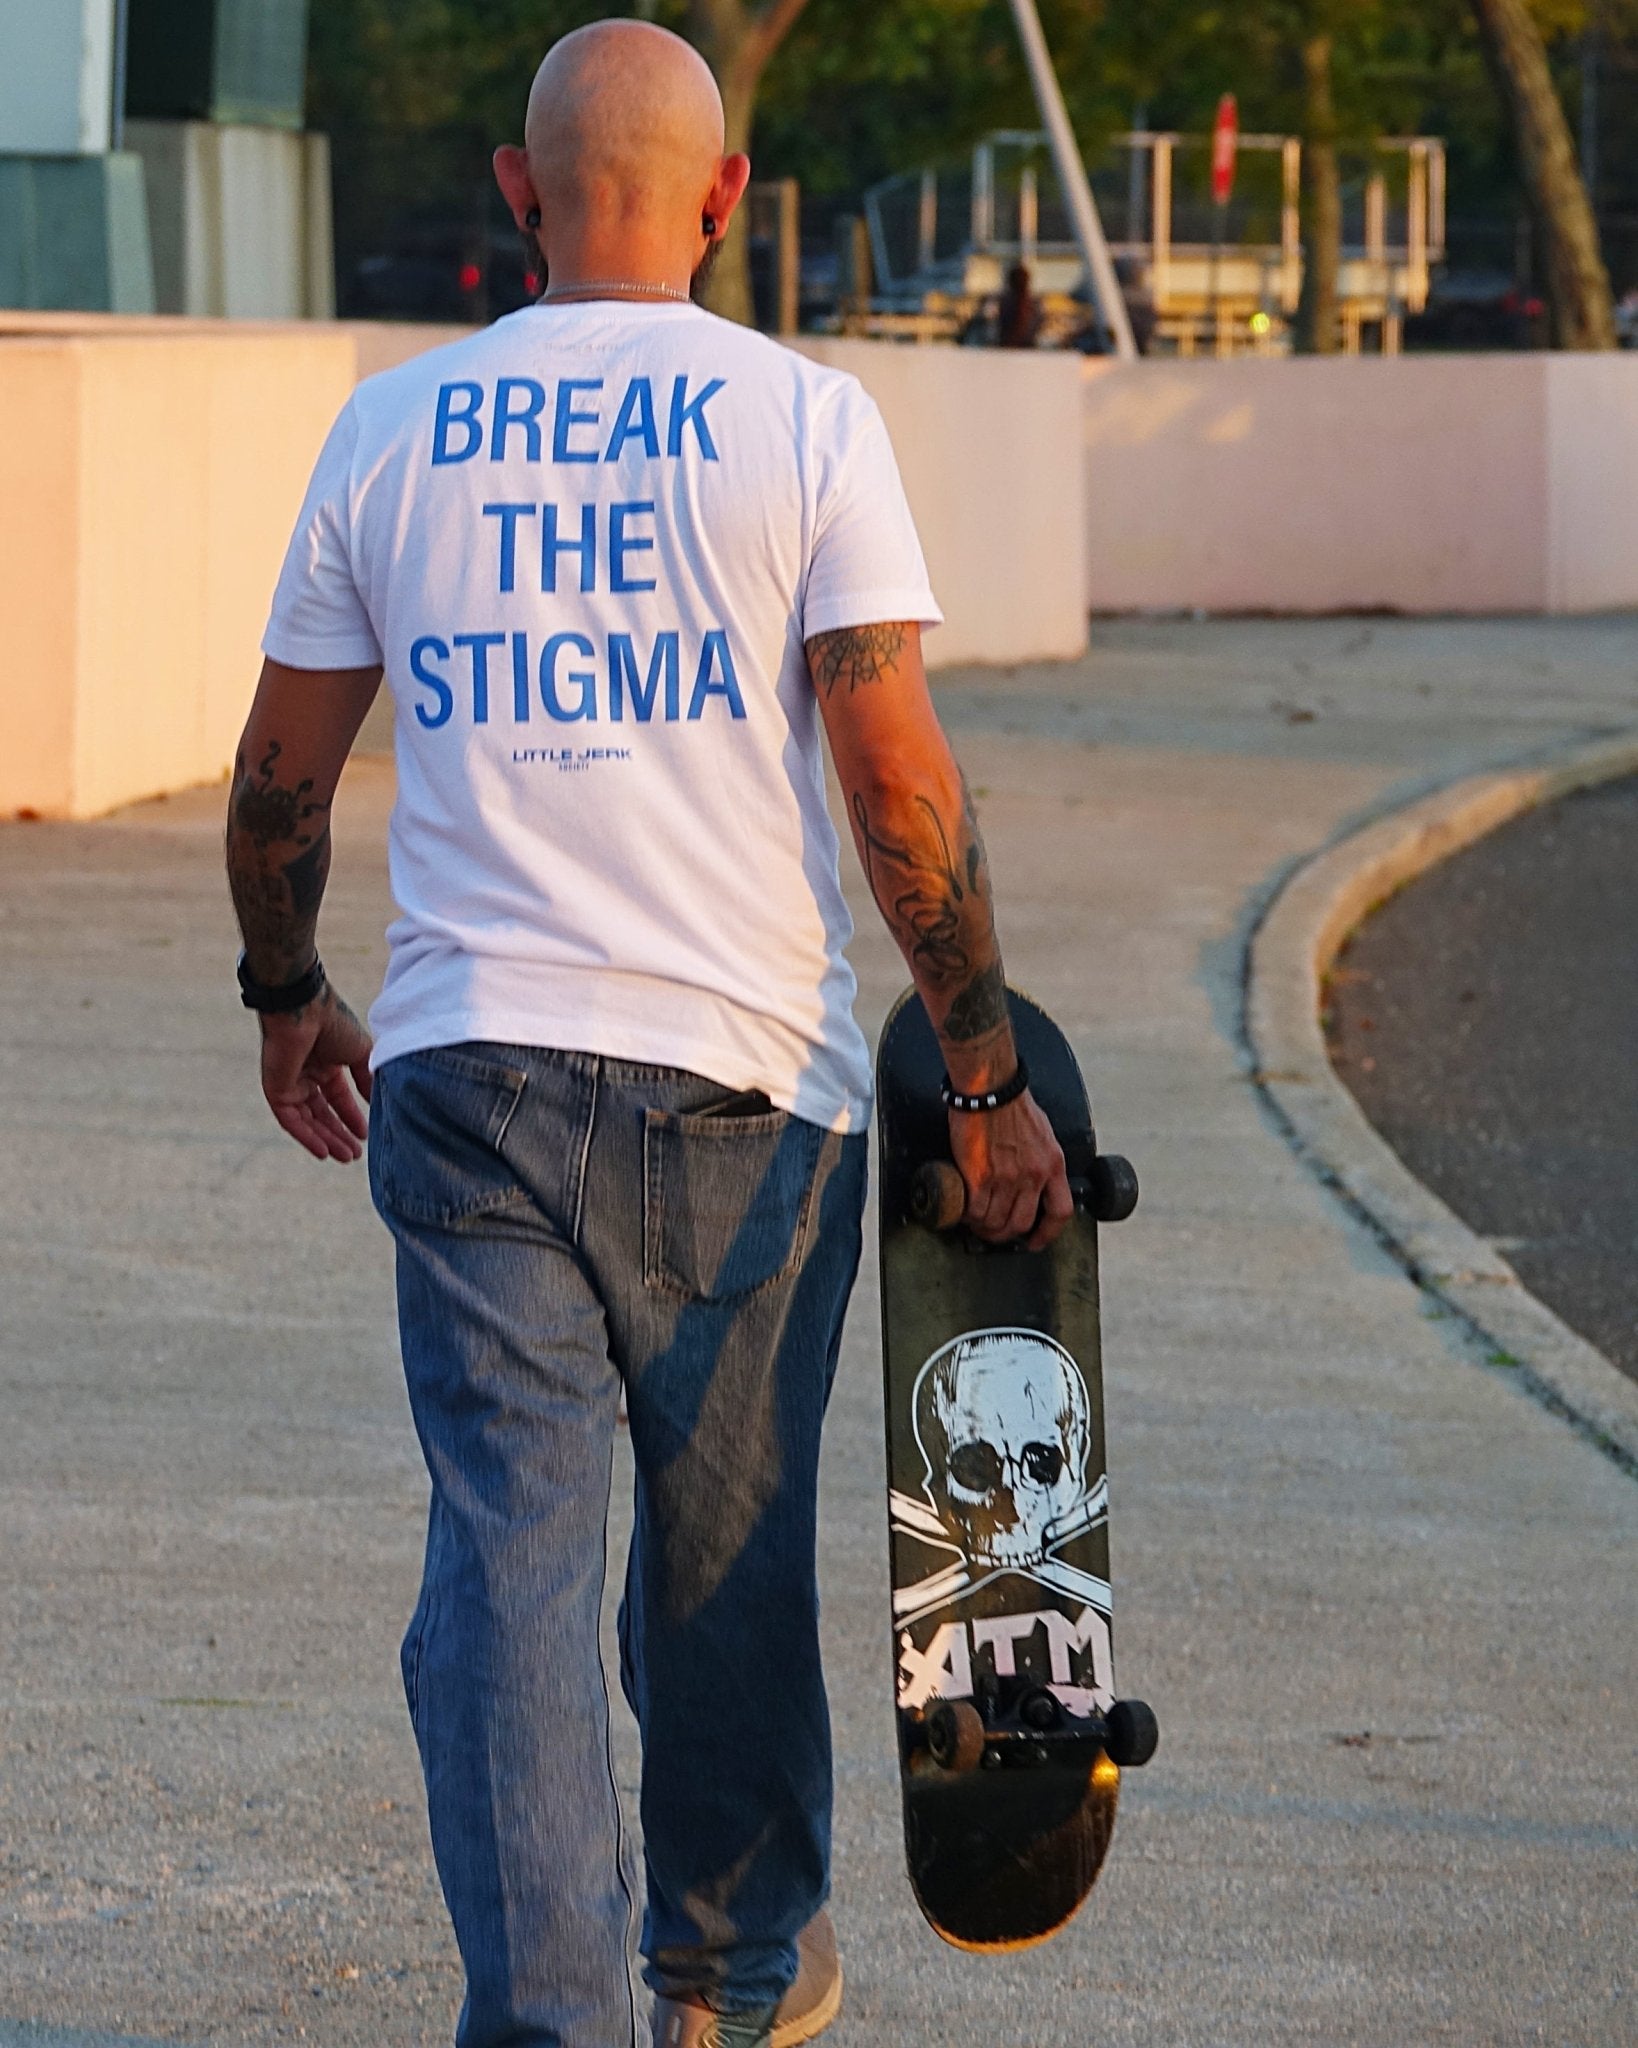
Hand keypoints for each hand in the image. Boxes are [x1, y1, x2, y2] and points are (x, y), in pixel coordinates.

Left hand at [258, 982, 373, 1162]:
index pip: (339, 1098)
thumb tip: (376, 1101)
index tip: (366, 1135)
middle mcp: (306, 1076)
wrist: (305, 1008)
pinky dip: (307, 1137)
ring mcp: (290, 1084)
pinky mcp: (276, 1091)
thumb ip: (367, 1079)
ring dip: (327, 1140)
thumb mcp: (361, 1052)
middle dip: (340, 1134)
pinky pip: (292, 1120)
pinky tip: (324, 1152)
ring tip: (345, 1157)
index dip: (352, 1117)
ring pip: (309, 1121)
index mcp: (325, 1064)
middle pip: (324, 1114)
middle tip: (356, 1155)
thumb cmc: (334, 1022)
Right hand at [949, 1089, 1072, 1248]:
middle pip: (1021, 1223)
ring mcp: (1006, 1178)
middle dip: (1006, 1234)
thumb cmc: (1012, 1103)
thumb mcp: (1044, 1134)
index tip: (1035, 1242)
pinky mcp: (979, 1176)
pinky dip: (967, 1216)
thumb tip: (1034, 1179)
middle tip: (995, 1231)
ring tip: (975, 1222)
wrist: (989, 1088)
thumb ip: (1041, 1160)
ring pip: (995, 1221)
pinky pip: (974, 1210)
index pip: (1059, 1212)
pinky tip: (963, 1211)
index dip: (1047, 1234)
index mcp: (1053, 1164)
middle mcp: (1032, 1175)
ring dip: (984, 1227)